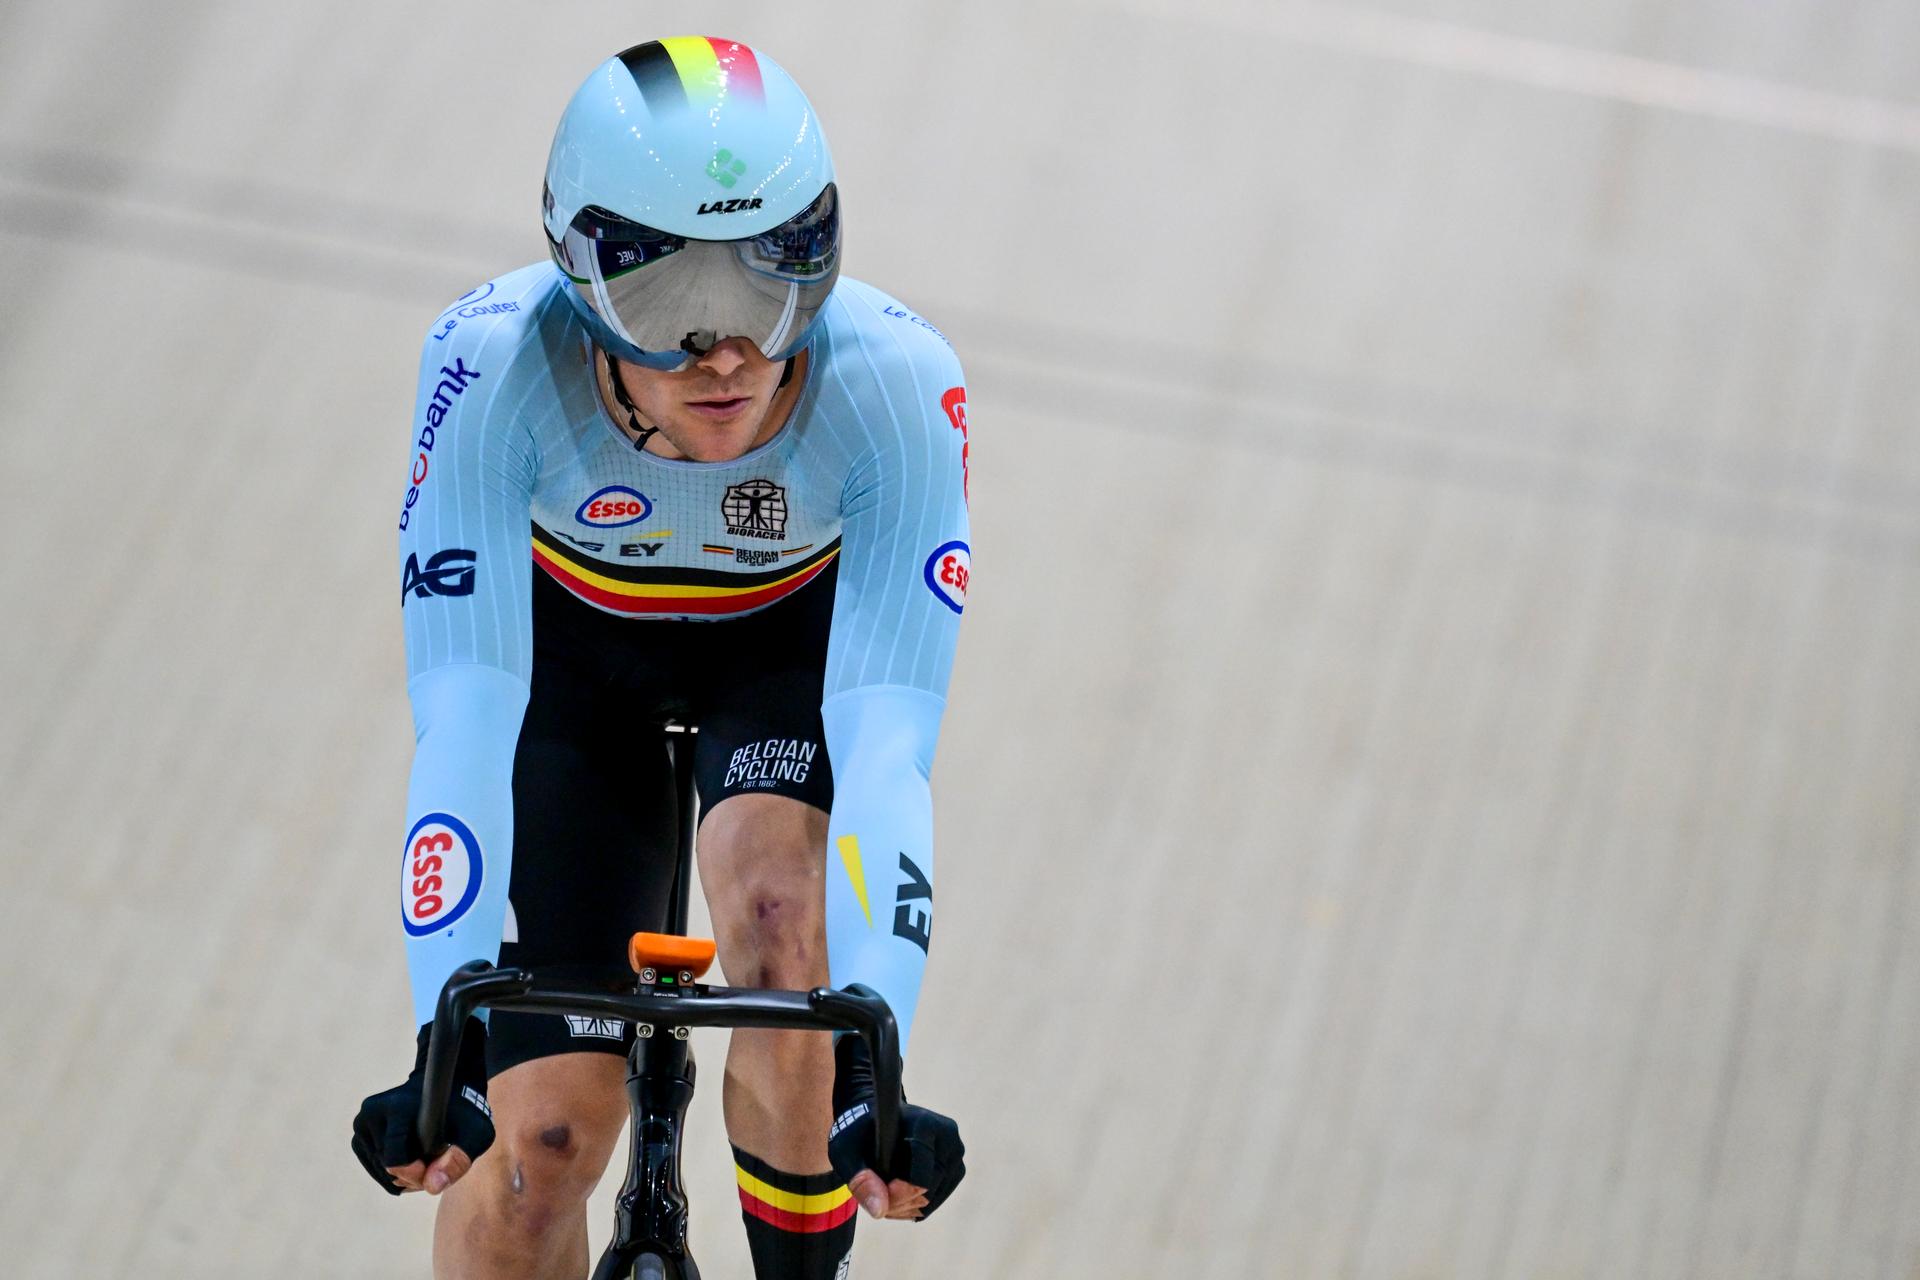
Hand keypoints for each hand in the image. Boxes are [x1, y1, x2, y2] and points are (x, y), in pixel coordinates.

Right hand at [350, 1018, 494, 1195]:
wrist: (446, 1087)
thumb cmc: (464, 1111)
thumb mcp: (475, 1133)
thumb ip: (458, 1160)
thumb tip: (432, 1186)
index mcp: (396, 1108)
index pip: (394, 1160)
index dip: (415, 1174)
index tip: (435, 1166)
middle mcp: (373, 1112)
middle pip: (387, 1168)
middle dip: (412, 1174)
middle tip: (435, 1160)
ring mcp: (362, 1121)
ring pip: (380, 1170)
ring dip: (404, 1174)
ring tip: (426, 1157)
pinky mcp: (360, 1131)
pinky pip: (373, 1167)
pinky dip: (393, 1172)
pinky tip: (413, 1159)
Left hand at [827, 1032, 965, 1220]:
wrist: (876, 1119)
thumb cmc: (858, 1132)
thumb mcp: (847, 1152)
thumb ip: (860, 1179)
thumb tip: (880, 1211)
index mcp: (924, 1124)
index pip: (920, 1178)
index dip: (897, 1195)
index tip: (876, 1189)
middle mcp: (948, 1136)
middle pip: (927, 1192)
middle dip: (897, 1203)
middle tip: (874, 1192)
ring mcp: (955, 1152)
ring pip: (932, 1200)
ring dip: (904, 1207)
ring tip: (882, 1193)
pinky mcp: (956, 1167)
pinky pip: (937, 1201)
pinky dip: (914, 1207)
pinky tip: (895, 1195)